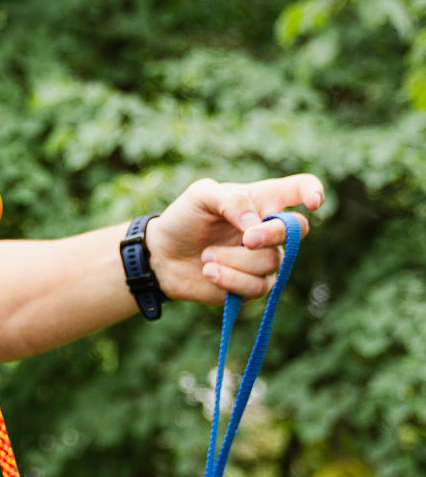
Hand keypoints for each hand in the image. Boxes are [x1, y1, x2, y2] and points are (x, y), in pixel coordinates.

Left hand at [147, 175, 324, 307]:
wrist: (162, 255)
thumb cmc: (184, 219)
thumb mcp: (201, 196)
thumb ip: (231, 199)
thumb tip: (256, 225)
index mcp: (263, 200)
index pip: (300, 189)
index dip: (313, 192)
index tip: (314, 201)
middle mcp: (269, 230)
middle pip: (295, 230)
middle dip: (270, 235)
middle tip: (246, 238)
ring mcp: (264, 260)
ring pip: (271, 262)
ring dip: (235, 259)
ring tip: (207, 255)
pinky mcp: (252, 287)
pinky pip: (257, 287)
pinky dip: (230, 279)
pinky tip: (209, 271)